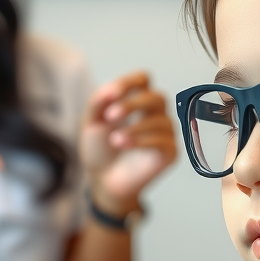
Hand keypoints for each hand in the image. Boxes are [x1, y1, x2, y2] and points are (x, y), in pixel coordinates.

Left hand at [80, 71, 176, 213]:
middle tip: (110, 117)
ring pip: (160, 120)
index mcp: (136, 101)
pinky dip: (142, 141)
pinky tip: (124, 146)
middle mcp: (154, 113)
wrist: (103, 180)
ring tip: (114, 141)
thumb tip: (111, 88)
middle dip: (132, 104)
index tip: (111, 95)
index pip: (143, 79)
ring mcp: (164, 132)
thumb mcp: (91, 122)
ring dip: (134, 128)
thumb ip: (98, 102)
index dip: (128, 83)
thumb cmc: (100, 149)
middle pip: (156, 97)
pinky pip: (163, 140)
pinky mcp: (169, 152)